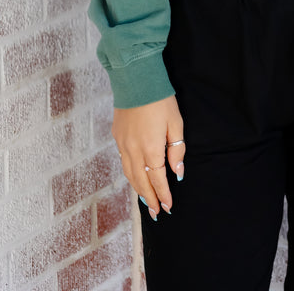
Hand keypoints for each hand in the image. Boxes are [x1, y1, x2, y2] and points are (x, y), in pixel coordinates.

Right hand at [112, 95, 184, 219]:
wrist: (136, 79)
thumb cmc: (160, 100)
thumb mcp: (176, 123)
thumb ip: (176, 149)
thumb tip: (177, 172)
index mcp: (151, 148)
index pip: (157, 179)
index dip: (163, 194)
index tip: (168, 206)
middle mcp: (134, 150)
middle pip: (141, 182)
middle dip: (149, 199)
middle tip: (156, 213)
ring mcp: (123, 144)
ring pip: (130, 174)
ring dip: (138, 190)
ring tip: (146, 202)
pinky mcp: (117, 136)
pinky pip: (123, 162)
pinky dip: (130, 175)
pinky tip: (135, 178)